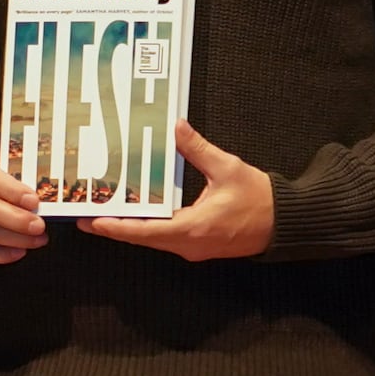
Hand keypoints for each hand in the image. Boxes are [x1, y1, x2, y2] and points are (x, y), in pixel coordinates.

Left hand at [82, 122, 275, 261]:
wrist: (287, 223)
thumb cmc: (261, 199)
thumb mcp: (227, 168)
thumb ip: (197, 149)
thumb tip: (176, 127)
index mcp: (192, 228)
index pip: (143, 232)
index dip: (114, 227)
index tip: (91, 222)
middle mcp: (188, 244)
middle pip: (142, 238)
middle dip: (114, 227)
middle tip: (87, 215)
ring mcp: (194, 248)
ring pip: (154, 240)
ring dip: (131, 227)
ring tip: (106, 212)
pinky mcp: (200, 245)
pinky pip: (167, 238)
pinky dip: (149, 228)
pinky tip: (138, 213)